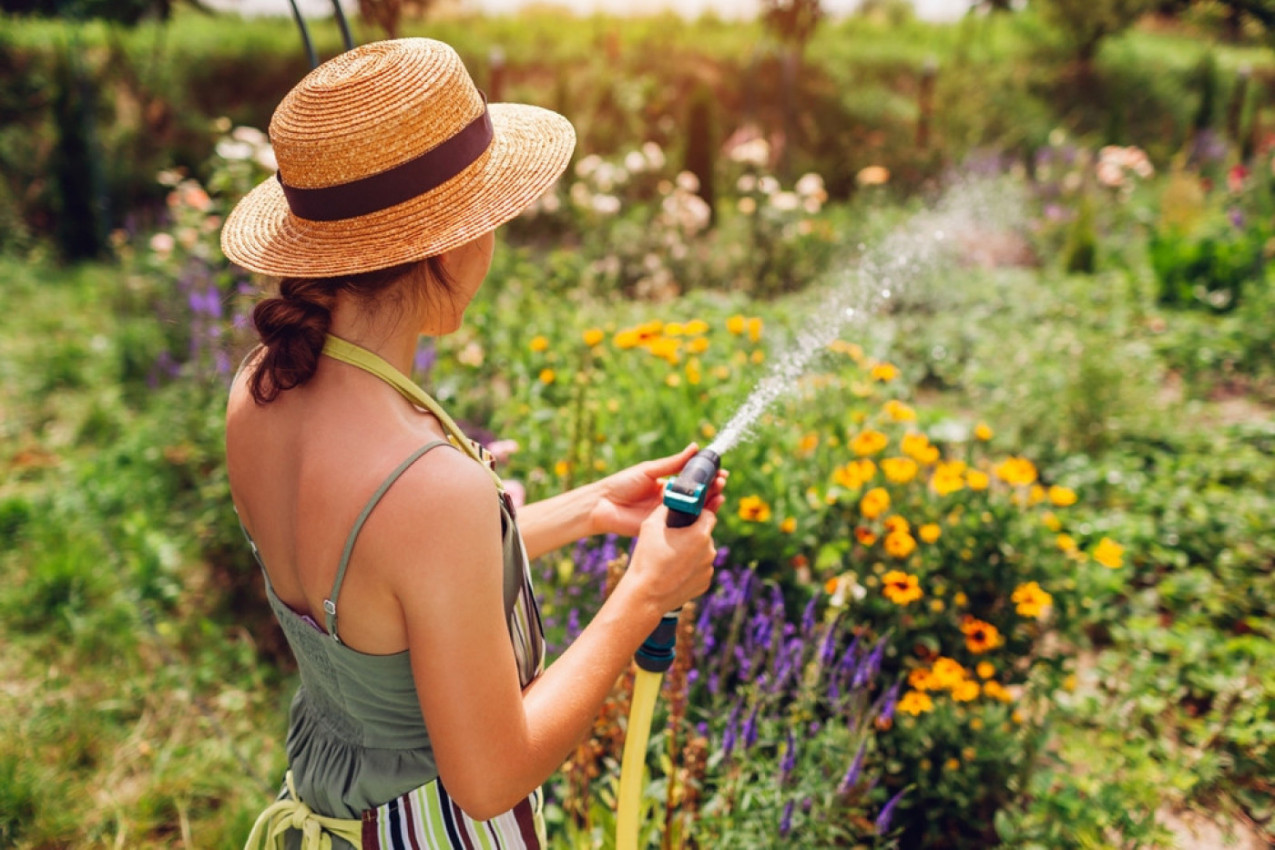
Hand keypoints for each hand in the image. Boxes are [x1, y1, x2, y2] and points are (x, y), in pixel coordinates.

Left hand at [590, 443, 728, 537]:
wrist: (603, 505)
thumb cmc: (623, 484)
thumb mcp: (650, 470)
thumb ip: (673, 463)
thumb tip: (695, 447)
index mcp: (668, 485)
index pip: (693, 481)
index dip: (708, 477)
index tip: (721, 473)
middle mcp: (671, 500)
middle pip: (697, 496)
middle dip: (713, 489)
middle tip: (723, 483)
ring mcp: (669, 515)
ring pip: (694, 510)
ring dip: (709, 503)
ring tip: (720, 494)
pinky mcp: (665, 529)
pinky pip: (684, 525)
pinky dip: (697, 519)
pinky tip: (709, 511)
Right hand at [626, 504, 718, 614]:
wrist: (645, 595)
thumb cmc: (647, 558)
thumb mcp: (650, 525)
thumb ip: (665, 508)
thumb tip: (671, 500)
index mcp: (700, 535)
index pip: (709, 515)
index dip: (697, 514)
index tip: (686, 518)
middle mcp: (710, 552)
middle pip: (705, 535)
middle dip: (693, 534)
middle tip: (674, 539)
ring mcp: (708, 569)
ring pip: (703, 553)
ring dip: (692, 552)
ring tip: (671, 558)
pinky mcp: (705, 584)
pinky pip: (700, 570)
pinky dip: (691, 568)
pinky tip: (675, 571)